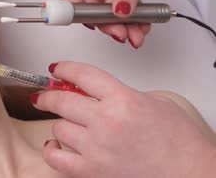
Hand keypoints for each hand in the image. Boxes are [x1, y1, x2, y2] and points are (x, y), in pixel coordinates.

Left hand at [32, 61, 215, 177]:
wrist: (192, 176)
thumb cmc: (181, 145)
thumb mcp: (156, 103)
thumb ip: (124, 94)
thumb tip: (103, 94)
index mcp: (123, 99)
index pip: (82, 75)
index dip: (64, 69)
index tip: (56, 69)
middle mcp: (106, 122)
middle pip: (61, 100)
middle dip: (47, 96)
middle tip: (43, 96)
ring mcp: (96, 148)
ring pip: (58, 128)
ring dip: (60, 124)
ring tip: (65, 125)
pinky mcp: (92, 172)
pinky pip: (56, 159)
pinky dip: (51, 151)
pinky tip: (55, 146)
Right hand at [56, 0, 184, 47]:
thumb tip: (119, 11)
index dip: (71, 6)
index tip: (84, 21)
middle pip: (89, 3)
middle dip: (102, 20)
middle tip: (118, 32)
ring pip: (109, 8)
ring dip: (121, 23)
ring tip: (134, 34)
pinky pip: (126, 4)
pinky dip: (134, 17)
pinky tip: (142, 25)